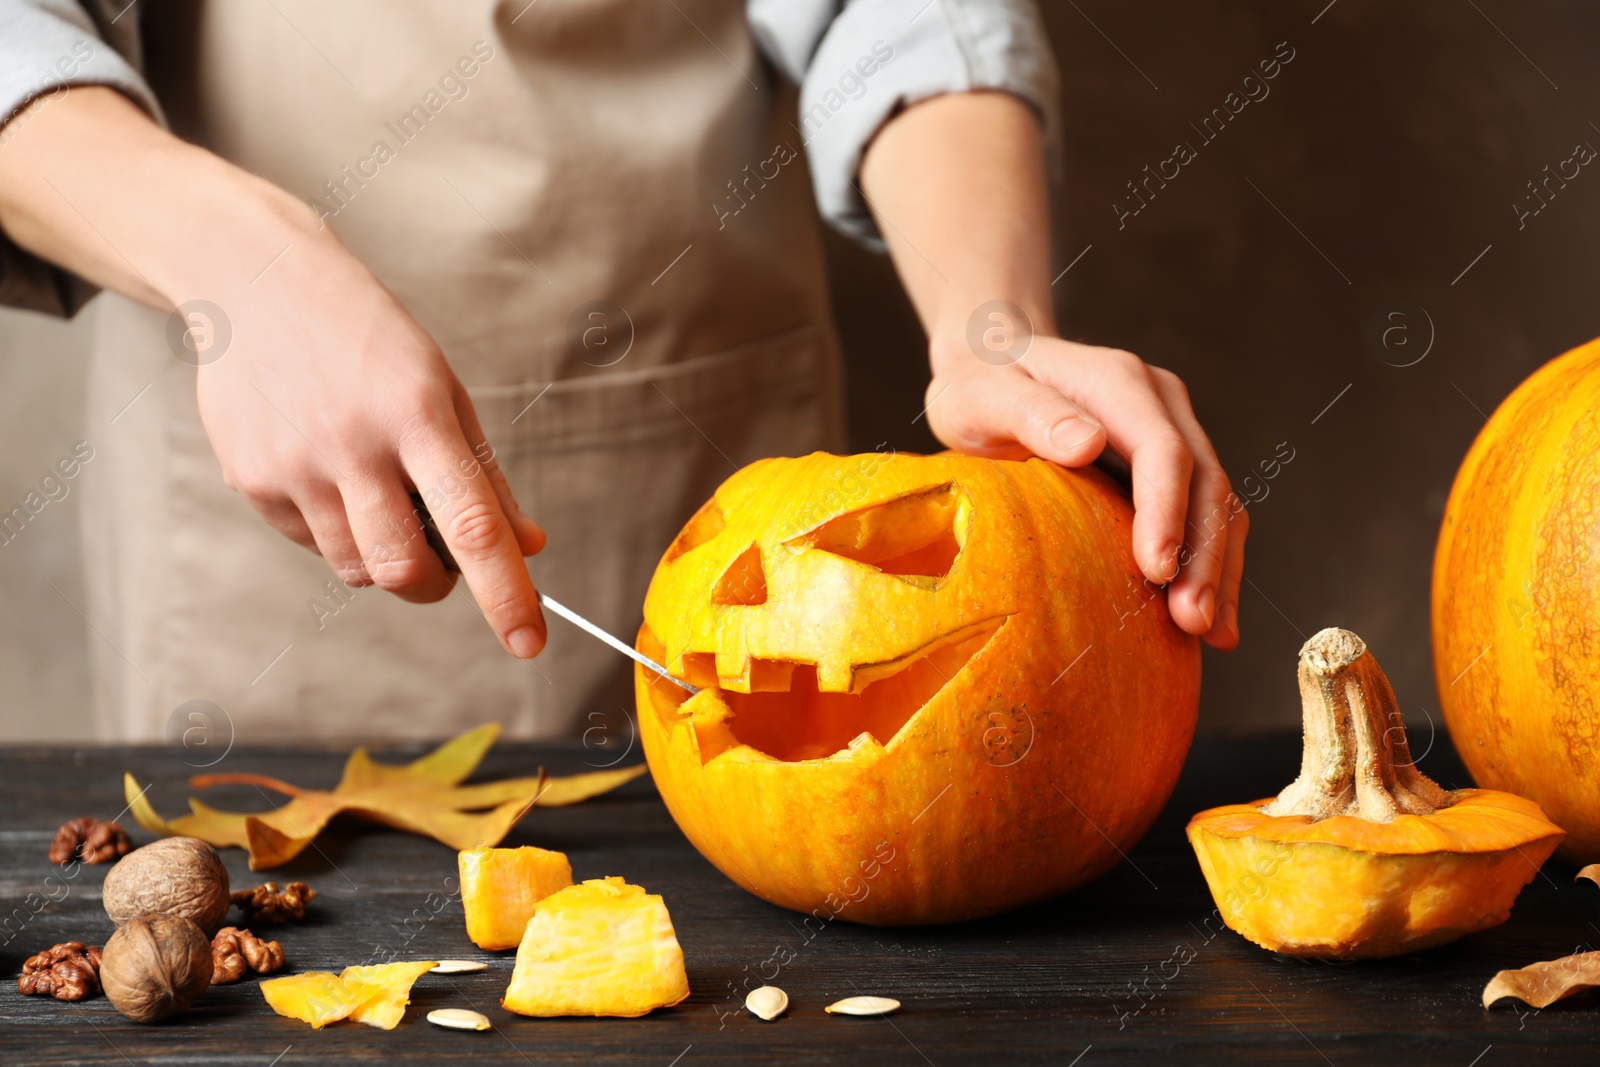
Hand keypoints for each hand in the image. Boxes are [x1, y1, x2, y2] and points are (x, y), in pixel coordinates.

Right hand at [0, 87, 546, 657]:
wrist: (257, 281)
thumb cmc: (368, 339)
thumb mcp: (442, 388)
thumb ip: (485, 475)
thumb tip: (530, 547)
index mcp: (417, 413)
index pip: (472, 525)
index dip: (505, 592)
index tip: (530, 641)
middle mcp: (353, 443)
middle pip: (404, 568)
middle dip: (435, 585)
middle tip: (443, 565)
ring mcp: (295, 464)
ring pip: (357, 567)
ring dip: (384, 557)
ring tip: (379, 492)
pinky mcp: (252, 478)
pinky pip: (312, 542)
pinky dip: (336, 529)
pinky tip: (329, 471)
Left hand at [925, 331, 1245, 649]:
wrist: (992, 364)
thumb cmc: (979, 384)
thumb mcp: (982, 394)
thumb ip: (1029, 413)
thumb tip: (1086, 444)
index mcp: (1118, 382)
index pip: (1162, 449)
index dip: (1167, 511)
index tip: (1158, 570)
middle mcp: (1160, 404)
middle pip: (1205, 481)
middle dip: (1204, 554)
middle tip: (1193, 621)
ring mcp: (1172, 432)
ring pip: (1218, 504)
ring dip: (1218, 569)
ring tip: (1211, 635)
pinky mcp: (1168, 468)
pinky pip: (1203, 518)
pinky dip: (1211, 568)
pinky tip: (1208, 623)